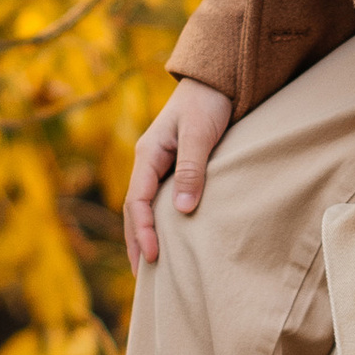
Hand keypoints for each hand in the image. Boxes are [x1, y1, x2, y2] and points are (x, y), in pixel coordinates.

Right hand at [123, 77, 232, 268]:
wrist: (219, 77)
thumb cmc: (209, 102)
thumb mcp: (200, 134)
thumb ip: (191, 169)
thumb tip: (181, 211)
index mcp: (148, 154)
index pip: (138, 202)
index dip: (143, 232)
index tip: (152, 257)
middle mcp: (149, 161)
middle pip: (135, 210)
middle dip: (136, 242)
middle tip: (142, 277)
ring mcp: (160, 164)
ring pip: (145, 206)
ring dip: (145, 234)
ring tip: (150, 266)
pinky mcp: (174, 166)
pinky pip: (160, 199)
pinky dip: (159, 222)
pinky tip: (168, 238)